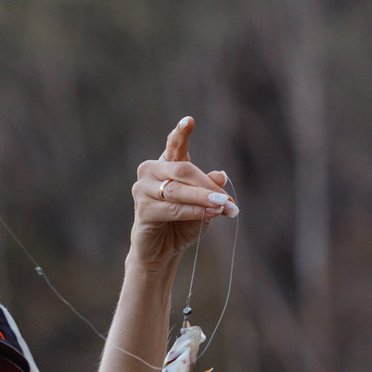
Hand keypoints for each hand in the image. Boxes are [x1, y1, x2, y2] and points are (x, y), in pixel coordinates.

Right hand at [130, 117, 235, 269]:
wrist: (163, 251)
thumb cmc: (182, 223)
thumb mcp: (203, 205)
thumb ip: (209, 189)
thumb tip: (221, 174)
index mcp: (166, 165)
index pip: (174, 145)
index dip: (180, 133)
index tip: (189, 121)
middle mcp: (151, 172)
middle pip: (183, 170)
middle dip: (208, 186)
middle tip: (228, 199)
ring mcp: (143, 190)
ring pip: (177, 190)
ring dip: (203, 199)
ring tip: (223, 206)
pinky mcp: (142, 210)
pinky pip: (173, 208)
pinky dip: (193, 211)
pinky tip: (209, 214)